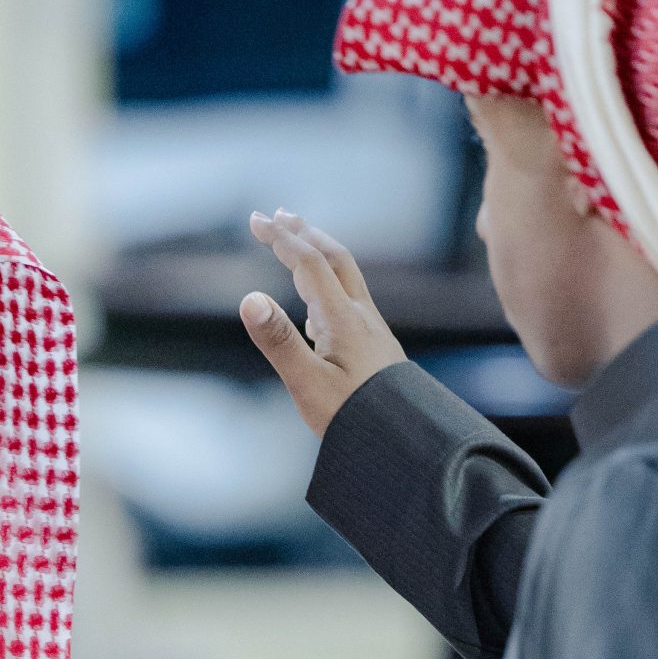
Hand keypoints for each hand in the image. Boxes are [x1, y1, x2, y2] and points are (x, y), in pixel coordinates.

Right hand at [239, 209, 406, 436]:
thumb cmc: (357, 418)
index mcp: (343, 319)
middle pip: (335, 258)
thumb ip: (279, 340)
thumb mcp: (308, 383)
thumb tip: (249, 299)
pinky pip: (349, 301)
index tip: (256, 220)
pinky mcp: (374, 347)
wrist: (408, 443)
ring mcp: (371, 330)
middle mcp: (361, 316)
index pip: (309, 263)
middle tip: (278, 216)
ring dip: (319, 253)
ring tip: (298, 244)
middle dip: (304, 233)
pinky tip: (315, 305)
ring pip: (346, 277)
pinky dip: (327, 284)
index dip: (281, 238)